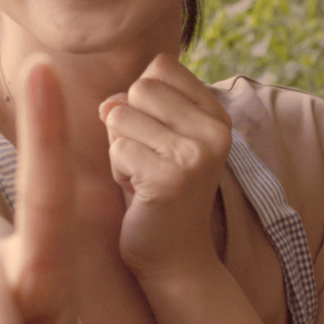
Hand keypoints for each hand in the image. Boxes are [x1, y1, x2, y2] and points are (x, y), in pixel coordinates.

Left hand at [100, 53, 231, 276]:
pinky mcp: (171, 178)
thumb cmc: (156, 188)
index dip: (141, 96)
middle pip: (138, 88)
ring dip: (119, 148)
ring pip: (120, 116)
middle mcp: (215, 130)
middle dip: (126, 122)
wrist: (175, 257)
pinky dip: (118, 171)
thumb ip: (134, 105)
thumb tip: (108, 106)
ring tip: (143, 175)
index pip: (161, 66)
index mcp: (216, 114)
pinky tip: (139, 193)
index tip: (156, 134)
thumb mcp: (153, 136)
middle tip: (147, 159)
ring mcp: (196, 154)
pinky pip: (117, 149)